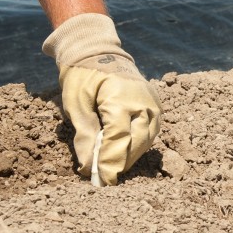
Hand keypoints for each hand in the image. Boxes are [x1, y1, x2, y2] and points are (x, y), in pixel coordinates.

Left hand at [43, 14, 161, 185]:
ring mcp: (154, 104)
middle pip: (137, 142)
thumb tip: (88, 164)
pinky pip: (151, 132)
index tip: (98, 179)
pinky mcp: (157, 107)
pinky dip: (138, 145)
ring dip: (130, 156)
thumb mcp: (75, 103)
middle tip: (105, 180)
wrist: (100, 52)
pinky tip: (124, 153)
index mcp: (121, 98)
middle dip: (120, 163)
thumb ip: (84, 133)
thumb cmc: (84, 76)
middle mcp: (143, 102)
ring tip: (112, 168)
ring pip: (147, 140)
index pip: (119, 138)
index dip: (108, 161)